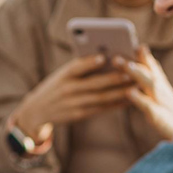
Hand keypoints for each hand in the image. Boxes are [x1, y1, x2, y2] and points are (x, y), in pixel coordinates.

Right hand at [13, 54, 132, 141]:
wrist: (37, 110)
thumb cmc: (55, 86)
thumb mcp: (61, 74)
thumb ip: (80, 67)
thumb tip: (106, 58)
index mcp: (62, 75)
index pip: (75, 67)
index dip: (89, 62)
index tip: (104, 57)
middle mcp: (67, 90)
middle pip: (93, 84)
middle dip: (114, 79)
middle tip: (131, 73)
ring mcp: (73, 104)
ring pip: (101, 98)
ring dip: (119, 92)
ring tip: (135, 86)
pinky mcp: (78, 115)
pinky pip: (100, 109)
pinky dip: (115, 104)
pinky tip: (129, 99)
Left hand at [113, 45, 172, 139]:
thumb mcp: (163, 103)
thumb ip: (150, 90)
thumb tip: (132, 83)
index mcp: (163, 89)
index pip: (154, 69)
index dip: (146, 57)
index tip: (137, 45)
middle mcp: (164, 93)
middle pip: (149, 73)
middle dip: (136, 62)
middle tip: (118, 54)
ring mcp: (163, 104)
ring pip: (151, 85)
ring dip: (138, 74)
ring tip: (125, 65)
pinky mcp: (162, 118)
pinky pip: (150, 107)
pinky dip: (140, 99)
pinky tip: (129, 92)